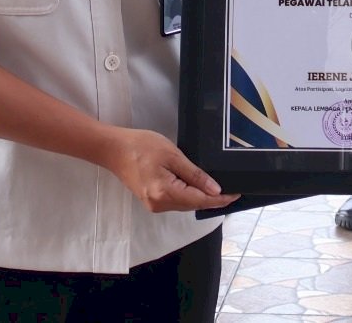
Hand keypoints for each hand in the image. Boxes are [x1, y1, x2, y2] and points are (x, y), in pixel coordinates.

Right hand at [100, 127, 239, 212]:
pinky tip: (198, 187)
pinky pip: (176, 201)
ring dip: (202, 197)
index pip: (201, 200)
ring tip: (220, 187)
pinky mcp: (151, 200)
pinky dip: (189, 195)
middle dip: (213, 198)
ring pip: (185, 204)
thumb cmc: (141, 146)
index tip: (237, 193)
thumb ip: (195, 174)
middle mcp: (160, 204)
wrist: (113, 149)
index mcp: (165, 193)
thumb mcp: (172, 155)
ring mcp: (154, 204)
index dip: (221, 199)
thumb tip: (215, 190)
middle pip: (194, 204)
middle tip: (233, 188)